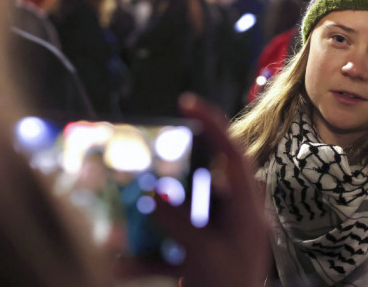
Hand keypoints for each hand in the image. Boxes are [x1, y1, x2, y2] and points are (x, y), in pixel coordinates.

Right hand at [113, 93, 269, 286]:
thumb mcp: (203, 255)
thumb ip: (179, 222)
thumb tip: (154, 193)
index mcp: (246, 209)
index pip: (233, 154)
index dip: (212, 124)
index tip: (187, 103)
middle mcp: (232, 216)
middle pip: (199, 179)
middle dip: (168, 173)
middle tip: (146, 159)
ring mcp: (214, 235)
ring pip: (178, 212)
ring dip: (149, 219)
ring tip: (126, 215)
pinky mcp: (198, 254)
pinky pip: (169, 245)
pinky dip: (145, 254)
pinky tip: (121, 266)